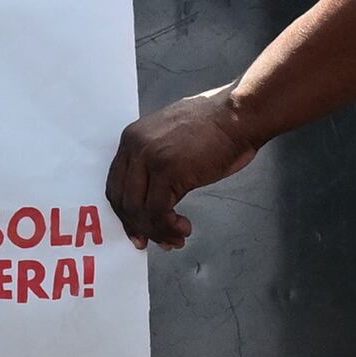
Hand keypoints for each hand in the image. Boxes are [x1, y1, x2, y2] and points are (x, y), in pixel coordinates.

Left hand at [107, 89, 261, 250]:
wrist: (239, 115)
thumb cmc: (216, 127)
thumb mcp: (172, 140)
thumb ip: (155, 164)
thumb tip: (154, 199)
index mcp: (132, 138)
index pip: (116, 184)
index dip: (126, 213)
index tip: (138, 230)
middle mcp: (135, 146)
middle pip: (122, 200)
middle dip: (139, 227)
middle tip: (157, 241)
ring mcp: (149, 157)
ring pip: (138, 210)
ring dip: (157, 231)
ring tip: (176, 238)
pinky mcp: (168, 171)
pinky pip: (158, 212)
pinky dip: (168, 227)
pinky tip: (183, 228)